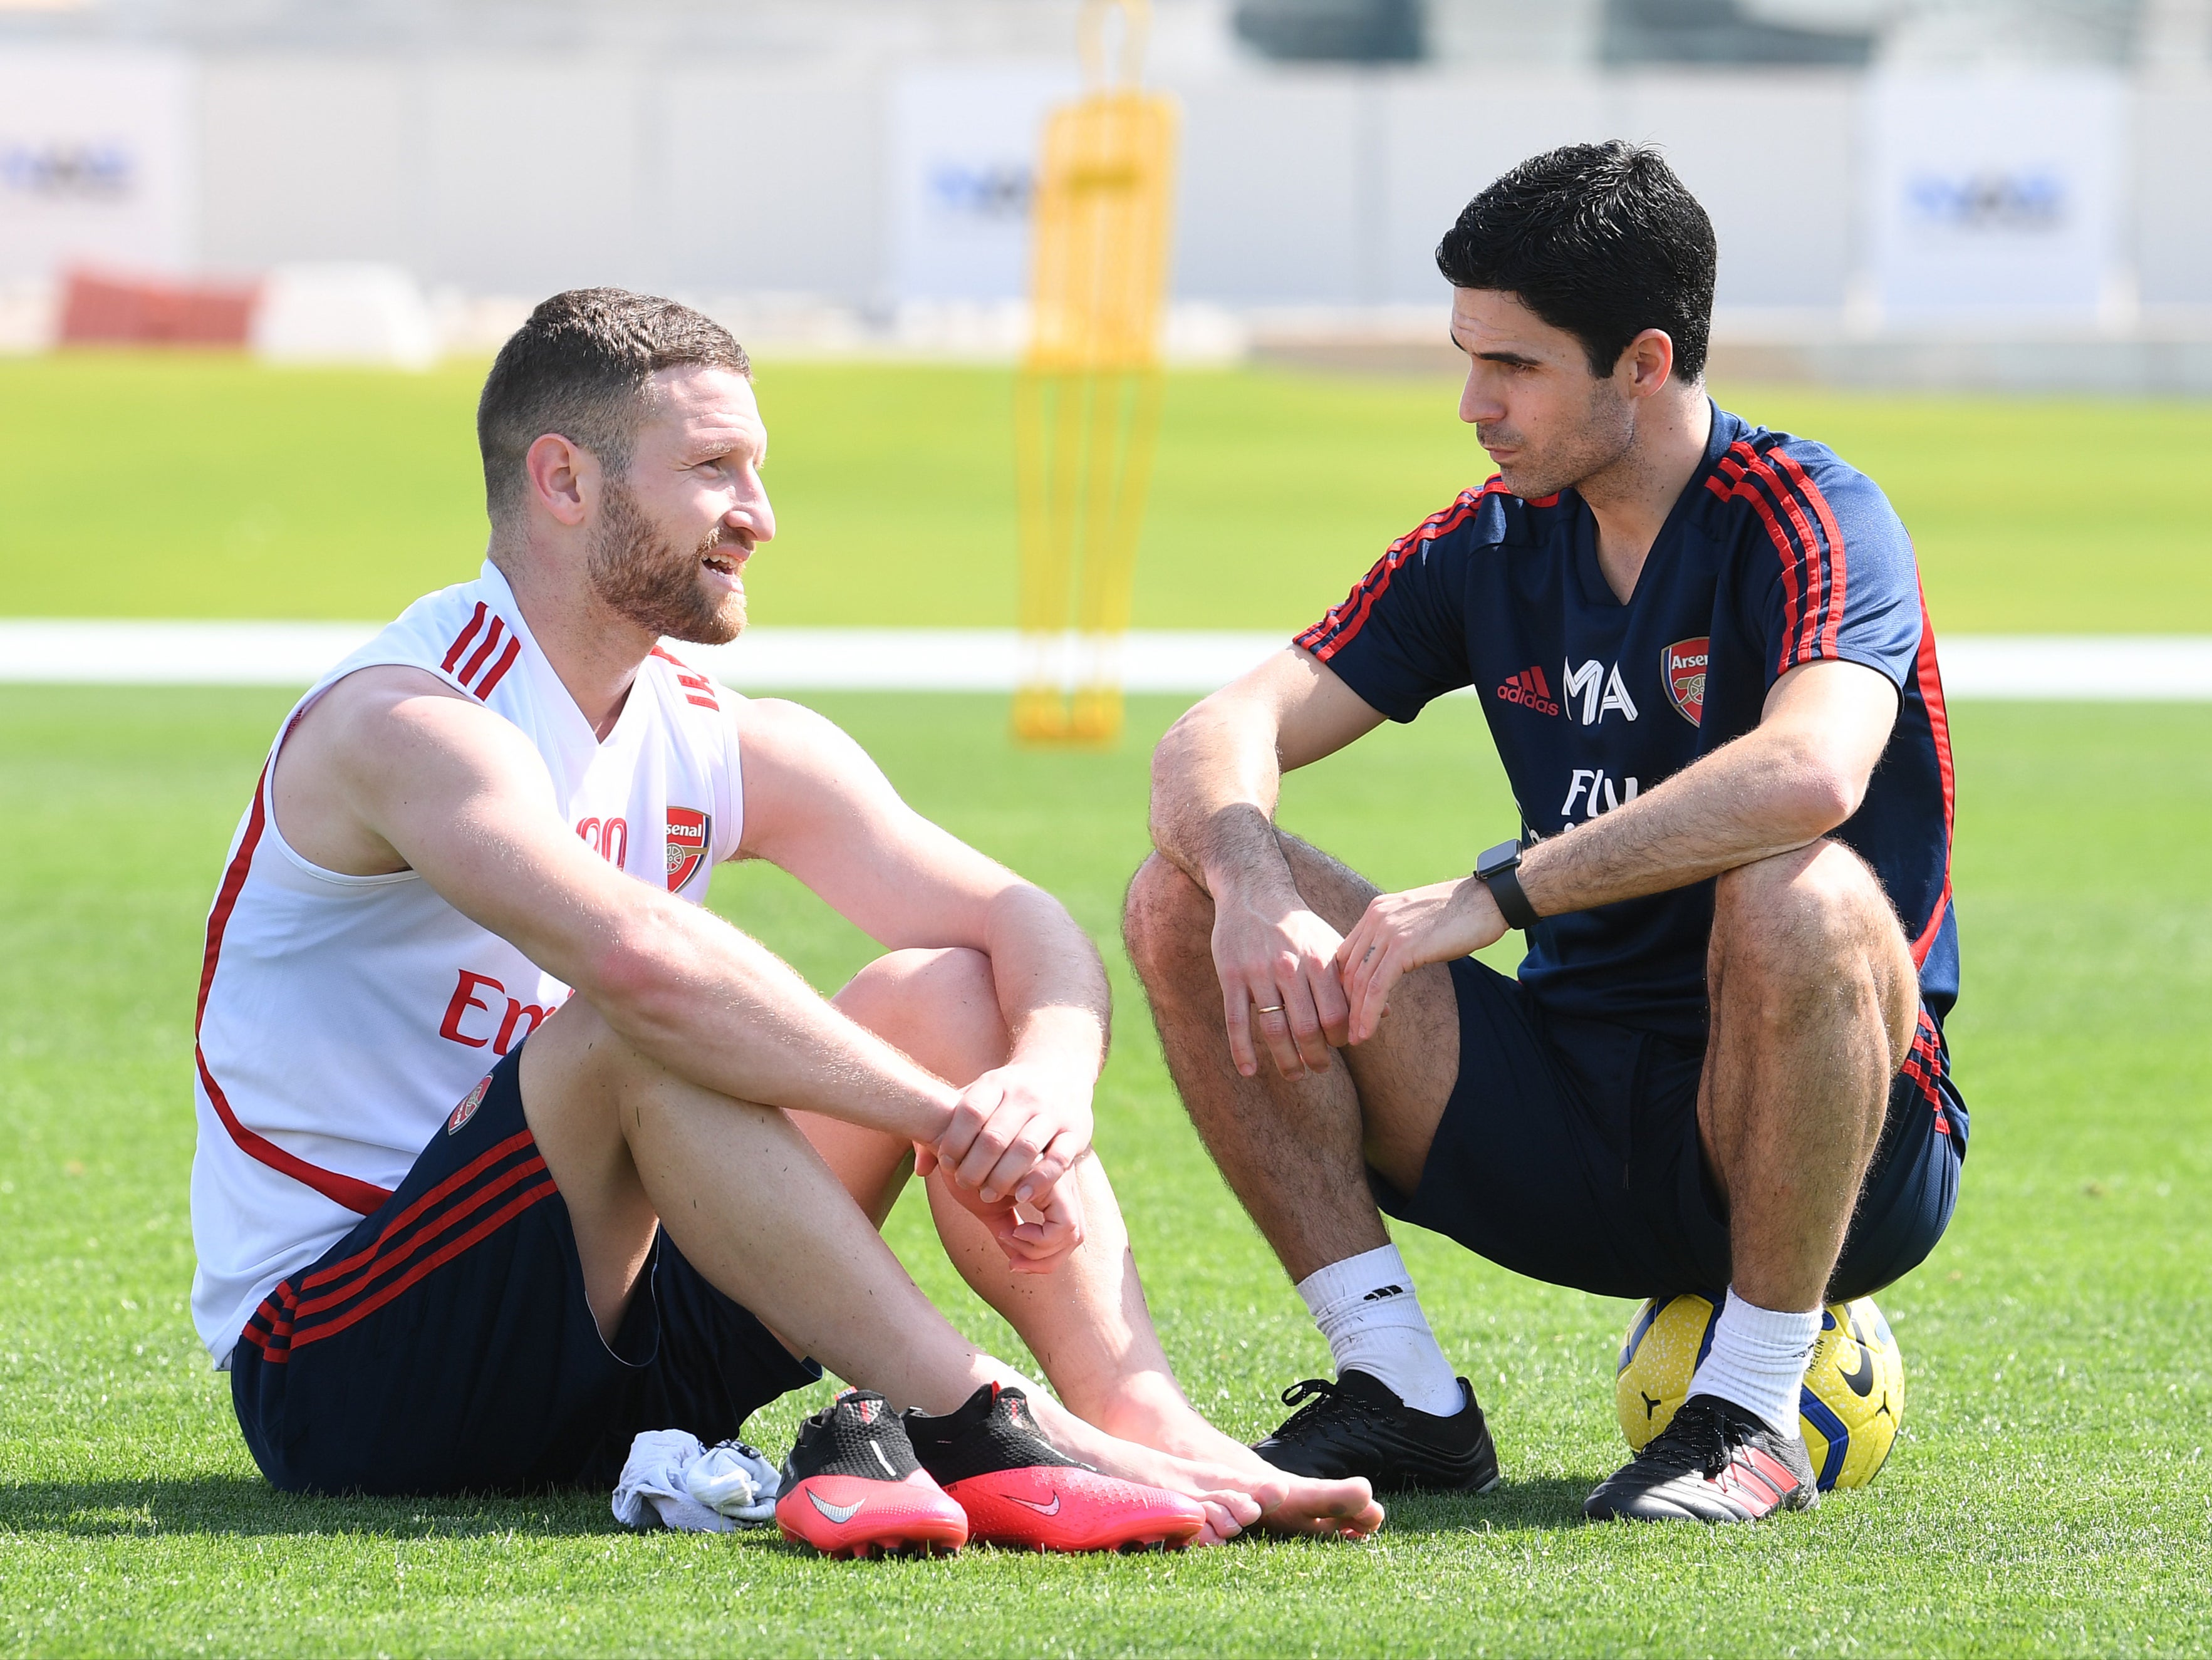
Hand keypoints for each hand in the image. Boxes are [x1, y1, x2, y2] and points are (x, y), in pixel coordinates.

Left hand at [923, 1060, 1092, 1206]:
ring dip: (1002, 1178)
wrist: (1061, 1069)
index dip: (954, 1141)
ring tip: (986, 1195)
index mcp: (996, 1083)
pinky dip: (1038, 1180)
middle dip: (974, 1167)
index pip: (970, 1112)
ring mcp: (1053, 1112)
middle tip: (964, 1184)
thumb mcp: (976, 1098)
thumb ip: (945, 1129)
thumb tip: (922, 1168)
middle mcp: (1026, 1095)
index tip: (947, 1162)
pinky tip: (1020, 1196)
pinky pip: (1058, 1160)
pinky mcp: (1076, 1131)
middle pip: (994, 1136)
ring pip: (1025, 1149)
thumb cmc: (1006, 1096)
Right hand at [924, 1155, 1086, 1274]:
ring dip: (1037, 1249)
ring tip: (1006, 1237)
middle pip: (1075, 1237)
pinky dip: (1038, 1238)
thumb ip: (1006, 1228)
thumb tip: (1016, 1261)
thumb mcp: (989, 1207)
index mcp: (1051, 1185)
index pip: (1067, 1233)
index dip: (1044, 1259)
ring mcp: (1059, 1178)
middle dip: (1043, 1261)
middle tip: (1013, 1263)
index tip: (1012, 1263)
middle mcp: (1060, 1181)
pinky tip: (1010, 1230)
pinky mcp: (1053, 1178)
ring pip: (1072, 1234)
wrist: (952, 1134)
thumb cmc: (967, 1166)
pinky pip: (1063, 1224)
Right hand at [1210, 880, 1351, 1080]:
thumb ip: (1354, 981)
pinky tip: (1249, 1071)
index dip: (1341, 1038)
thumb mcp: (1330, 945)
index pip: (1337, 1015)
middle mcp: (1290, 967)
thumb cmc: (1298, 925)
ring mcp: (1258, 973)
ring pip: (1274, 1030)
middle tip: (1318, 1069)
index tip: (1339, 1046)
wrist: (1253, 891)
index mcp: (1319, 960)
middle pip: (1307, 1028)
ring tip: (1294, 1075)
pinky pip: (1236, 1020)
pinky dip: (1242, 1050)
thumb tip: (1384, 1013)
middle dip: (1316, 1057)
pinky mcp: (1231, 976)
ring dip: (1286, 1061)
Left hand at [1335, 876, 1504, 1044]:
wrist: (1488, 901)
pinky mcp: (1403, 947)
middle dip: (1347, 1004)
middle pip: (1349, 970)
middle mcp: (1376, 918)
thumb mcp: (1418, 925)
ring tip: (1356, 1039)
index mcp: (1376, 912)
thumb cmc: (1460, 917)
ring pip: (1360, 981)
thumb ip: (1398, 940)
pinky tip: (1367, 1032)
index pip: (1347, 954)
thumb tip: (1392, 966)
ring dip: (1356, 1015)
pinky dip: (1369, 1013)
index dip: (1346, 986)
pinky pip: (1378, 986)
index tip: (1352, 1010)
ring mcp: (1388, 931)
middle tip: (1347, 1032)